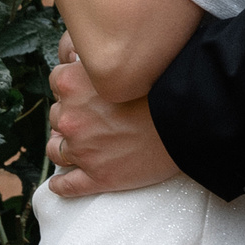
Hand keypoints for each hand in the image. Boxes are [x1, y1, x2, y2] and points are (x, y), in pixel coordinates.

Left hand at [47, 33, 180, 195]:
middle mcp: (71, 118)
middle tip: (91, 117)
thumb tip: (83, 59)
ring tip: (79, 147)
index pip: (57, 81)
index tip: (84, 89)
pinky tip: (61, 183)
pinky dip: (61, 185)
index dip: (72, 86)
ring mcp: (82, 150)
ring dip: (64, 148)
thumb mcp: (125, 61)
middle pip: (57, 116)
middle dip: (71, 117)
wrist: (188, 119)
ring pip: (56, 150)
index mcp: (74, 84)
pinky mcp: (97, 177)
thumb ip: (99, 59)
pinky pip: (66, 186)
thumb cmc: (165, 86)